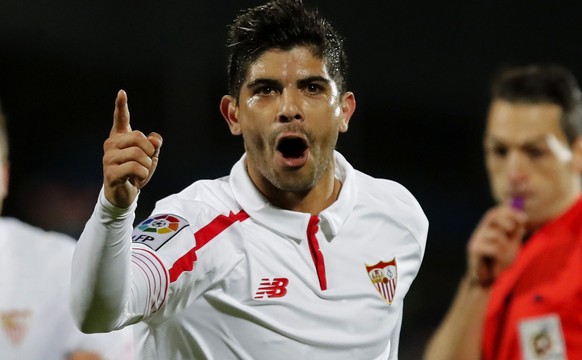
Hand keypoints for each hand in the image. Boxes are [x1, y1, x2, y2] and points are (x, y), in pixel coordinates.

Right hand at [103, 90, 161, 207]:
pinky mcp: (110, 173)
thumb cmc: (135, 172)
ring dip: (147, 165)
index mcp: (120, 137)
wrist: (123, 194)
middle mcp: (111, 144)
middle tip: (147, 161)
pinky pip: (134, 168)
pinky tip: (137, 179)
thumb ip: (154, 145)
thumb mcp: (149, 157)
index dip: (121, 105)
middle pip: (138, 137)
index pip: (121, 119)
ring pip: (138, 154)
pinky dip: (142, 174)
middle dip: (150, 150)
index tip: (122, 92)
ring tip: (141, 172)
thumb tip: (155, 139)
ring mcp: (108, 158)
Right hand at [466, 204, 526, 286]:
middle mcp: (480, 231)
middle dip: (507, 221)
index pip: (496, 212)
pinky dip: (500, 255)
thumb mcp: (511, 245)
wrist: (487, 280)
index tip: (525, 219)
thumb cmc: (499, 262)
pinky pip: (494, 248)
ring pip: (496, 235)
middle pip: (491, 216)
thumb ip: (515, 233)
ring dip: (505, 245)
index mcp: (489, 228)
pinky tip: (497, 263)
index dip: (510, 212)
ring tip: (504, 256)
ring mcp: (476, 240)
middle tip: (514, 231)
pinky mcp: (474, 250)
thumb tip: (522, 219)